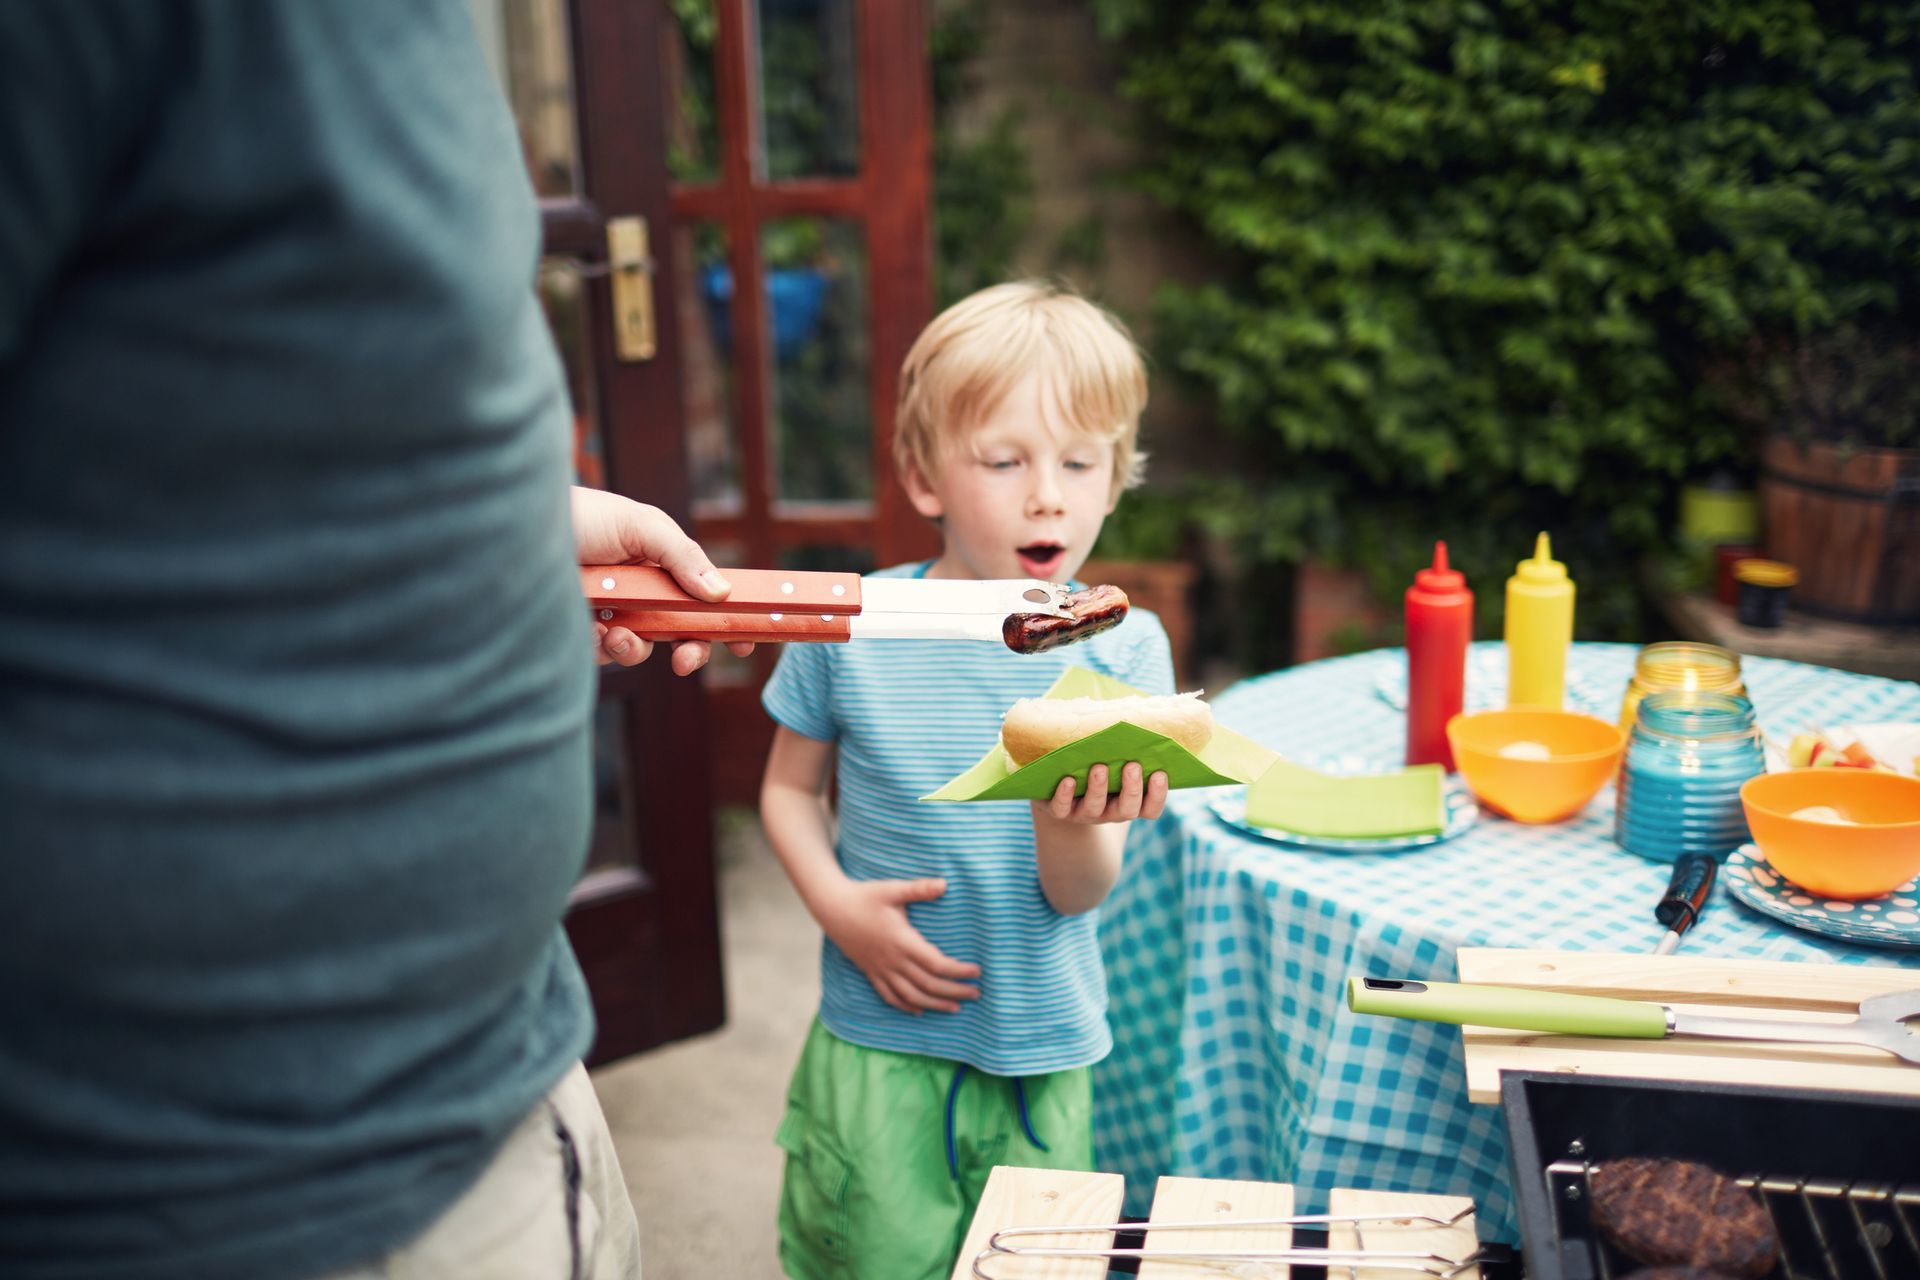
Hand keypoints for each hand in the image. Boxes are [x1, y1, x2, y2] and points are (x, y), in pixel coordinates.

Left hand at [570, 486, 755, 674]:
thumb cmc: (579, 515)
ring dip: (635, 648)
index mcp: (659, 562)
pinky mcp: (580, 632)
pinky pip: (604, 654)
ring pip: (640, 648)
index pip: (701, 594)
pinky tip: (591, 627)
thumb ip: (683, 557)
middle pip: (678, 631)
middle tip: (686, 661)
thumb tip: (722, 593)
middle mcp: (637, 590)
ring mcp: (608, 612)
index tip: (744, 642)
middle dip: (689, 649)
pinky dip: (603, 647)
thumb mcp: (640, 526)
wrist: (515, 530)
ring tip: (616, 632)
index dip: (723, 619)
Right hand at [813, 876, 980, 1014]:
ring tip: (955, 1007)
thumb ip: (919, 889)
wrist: (831, 908)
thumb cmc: (864, 896)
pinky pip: (889, 996)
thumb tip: (945, 884)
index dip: (959, 971)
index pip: (937, 964)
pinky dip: (906, 1006)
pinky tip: (919, 1011)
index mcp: (902, 941)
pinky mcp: (870, 972)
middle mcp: (892, 961)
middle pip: (929, 985)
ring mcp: (880, 969)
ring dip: (935, 1004)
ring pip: (911, 996)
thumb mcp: (892, 889)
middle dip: (955, 991)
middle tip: (976, 993)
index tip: (977, 971)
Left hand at [1037, 762, 1168, 824]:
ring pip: (1095, 807)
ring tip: (1100, 767)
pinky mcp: (1061, 811)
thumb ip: (1127, 750)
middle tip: (1132, 766)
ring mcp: (1085, 813)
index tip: (1160, 773)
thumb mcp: (1115, 762)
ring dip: (1099, 788)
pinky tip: (1068, 780)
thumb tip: (1137, 715)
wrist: (1062, 792)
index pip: (1150, 808)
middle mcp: (1110, 812)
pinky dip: (1065, 795)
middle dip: (1132, 788)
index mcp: (1128, 802)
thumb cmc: (1098, 768)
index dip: (1158, 795)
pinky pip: (1062, 808)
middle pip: (1127, 809)